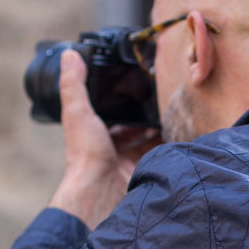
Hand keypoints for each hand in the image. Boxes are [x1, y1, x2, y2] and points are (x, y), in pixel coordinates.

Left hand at [49, 50, 160, 227]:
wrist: (100, 194)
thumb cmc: (85, 156)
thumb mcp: (78, 113)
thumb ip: (74, 85)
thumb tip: (69, 54)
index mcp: (93, 134)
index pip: (110, 115)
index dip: (122, 102)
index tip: (137, 86)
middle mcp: (110, 149)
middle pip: (131, 128)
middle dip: (145, 116)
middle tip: (162, 99)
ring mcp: (127, 163)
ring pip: (147, 143)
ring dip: (159, 130)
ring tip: (174, 112)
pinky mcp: (143, 174)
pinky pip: (158, 157)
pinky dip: (168, 147)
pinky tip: (179, 134)